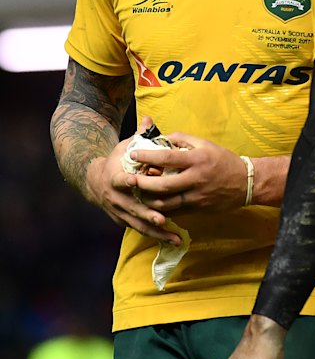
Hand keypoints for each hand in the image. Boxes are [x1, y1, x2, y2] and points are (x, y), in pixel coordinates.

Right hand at [84, 120, 181, 244]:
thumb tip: (149, 119)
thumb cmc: (117, 161)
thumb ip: (138, 136)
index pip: (119, 179)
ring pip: (139, 224)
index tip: (134, 181)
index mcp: (114, 177)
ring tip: (175, 237)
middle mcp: (116, 198)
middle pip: (132, 207)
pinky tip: (172, 239)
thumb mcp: (124, 147)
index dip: (125, 181)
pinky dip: (156, 235)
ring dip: (157, 231)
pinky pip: (142, 229)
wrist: (95, 182)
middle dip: (148, 214)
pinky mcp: (125, 221)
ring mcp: (120, 212)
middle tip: (163, 219)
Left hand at [130, 132, 249, 212]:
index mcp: (197, 159)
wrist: (245, 183)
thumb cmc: (223, 160)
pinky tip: (152, 204)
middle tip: (129, 179)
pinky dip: (161, 209)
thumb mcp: (205, 144)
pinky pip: (175, 211)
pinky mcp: (198, 209)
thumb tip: (162, 139)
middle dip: (142, 183)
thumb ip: (182, 139)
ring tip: (137, 193)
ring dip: (148, 199)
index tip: (133, 154)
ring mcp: (196, 196)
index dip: (148, 156)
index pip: (167, 158)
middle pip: (162, 185)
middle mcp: (195, 179)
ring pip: (166, 203)